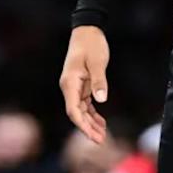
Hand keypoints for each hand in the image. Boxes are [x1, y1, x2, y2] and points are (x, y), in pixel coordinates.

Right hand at [59, 25, 109, 143]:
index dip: (82, 125)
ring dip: (91, 123)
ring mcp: (74, 87)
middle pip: (76, 113)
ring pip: (81, 110)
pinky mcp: (81, 85)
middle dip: (88, 128)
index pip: (73, 110)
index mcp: (70, 83)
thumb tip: (101, 100)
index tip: (93, 136)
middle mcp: (69, 87)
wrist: (87, 31)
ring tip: (103, 135)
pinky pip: (85, 103)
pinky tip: (101, 122)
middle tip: (101, 140)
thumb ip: (99, 80)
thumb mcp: (98, 62)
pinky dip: (92, 113)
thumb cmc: (91, 44)